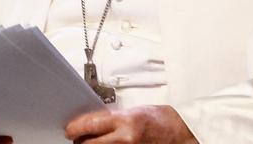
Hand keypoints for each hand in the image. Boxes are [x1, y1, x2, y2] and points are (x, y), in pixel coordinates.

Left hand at [64, 106, 195, 142]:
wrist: (183, 132)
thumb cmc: (161, 120)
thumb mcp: (133, 112)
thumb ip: (112, 118)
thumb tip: (91, 123)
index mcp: (125, 120)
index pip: (89, 125)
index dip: (74, 128)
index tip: (69, 130)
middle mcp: (126, 138)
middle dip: (80, 142)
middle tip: (76, 138)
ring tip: (91, 143)